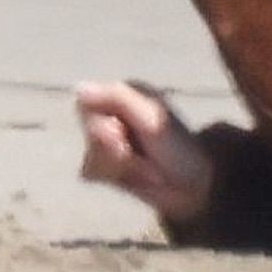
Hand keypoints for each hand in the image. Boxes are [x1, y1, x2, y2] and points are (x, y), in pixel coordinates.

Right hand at [75, 80, 213, 224]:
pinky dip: (115, 177)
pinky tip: (136, 176)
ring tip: (146, 166)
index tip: (120, 134)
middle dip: (115, 149)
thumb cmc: (179, 146)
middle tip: (139, 154)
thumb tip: (79, 87)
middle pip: (89, 130)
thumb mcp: (151, 118)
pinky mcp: (104, 165)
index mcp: (126, 95)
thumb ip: (118, 99)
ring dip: (120, 166)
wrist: (192, 185)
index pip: (87, 102)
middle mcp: (113, 114)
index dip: (100, 122)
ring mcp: (107, 141)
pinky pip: (90, 172)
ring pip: (89, 154)